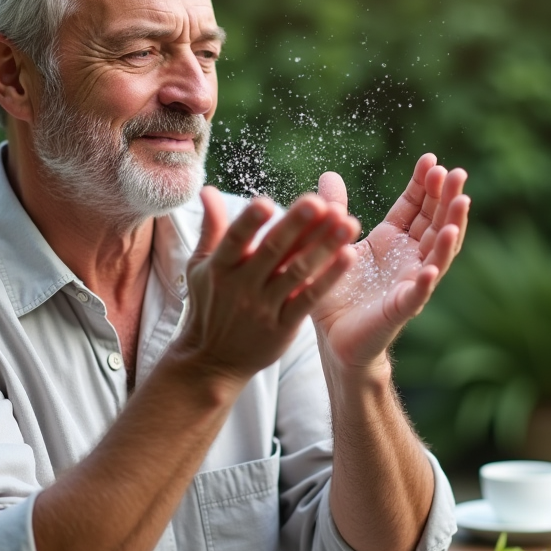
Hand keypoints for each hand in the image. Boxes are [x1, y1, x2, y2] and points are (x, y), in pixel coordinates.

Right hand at [169, 186, 360, 387]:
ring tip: (348, 222)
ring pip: (297, 273)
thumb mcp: (201, 267)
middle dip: (297, 225)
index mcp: (221, 267)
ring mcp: (264, 307)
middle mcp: (242, 285)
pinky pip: (309, 299)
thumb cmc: (209, 305)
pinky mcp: (284, 326)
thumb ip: (212, 227)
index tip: (265, 201)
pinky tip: (349, 257)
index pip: (234, 240)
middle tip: (320, 202)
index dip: (249, 222)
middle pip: (272, 251)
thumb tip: (208, 189)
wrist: (212, 360)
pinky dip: (329, 279)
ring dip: (324, 247)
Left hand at [311, 154, 468, 371]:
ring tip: (461, 206)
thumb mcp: (333, 243)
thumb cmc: (336, 290)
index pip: (415, 206)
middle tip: (455, 173)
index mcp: (392, 239)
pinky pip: (417, 294)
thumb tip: (328, 174)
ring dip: (450, 232)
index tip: (432, 159)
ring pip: (438, 254)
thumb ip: (335, 210)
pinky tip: (431, 269)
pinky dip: (425, 282)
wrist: (331, 337)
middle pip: (434, 223)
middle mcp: (408, 257)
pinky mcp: (400, 309)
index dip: (424, 184)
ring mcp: (409, 282)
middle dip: (446, 198)